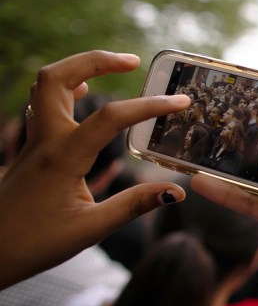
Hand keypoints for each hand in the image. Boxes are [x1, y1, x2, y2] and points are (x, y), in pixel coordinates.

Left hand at [0, 51, 190, 288]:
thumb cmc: (33, 245)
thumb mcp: (90, 230)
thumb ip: (134, 206)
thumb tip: (177, 191)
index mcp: (62, 159)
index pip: (110, 118)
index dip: (149, 107)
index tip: (181, 103)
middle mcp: (44, 141)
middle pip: (58, 77)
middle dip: (97, 60)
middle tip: (134, 61)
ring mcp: (32, 142)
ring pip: (45, 85)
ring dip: (78, 67)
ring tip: (113, 67)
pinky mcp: (29, 150)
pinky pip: (42, 104)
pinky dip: (65, 88)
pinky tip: (83, 91)